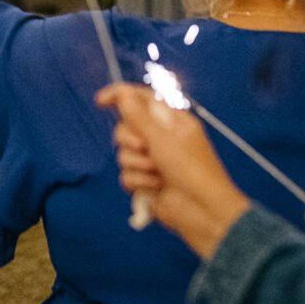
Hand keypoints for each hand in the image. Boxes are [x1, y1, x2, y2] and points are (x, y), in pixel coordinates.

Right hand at [95, 83, 250, 259]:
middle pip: (125, 127)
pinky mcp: (146, 183)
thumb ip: (138, 116)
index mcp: (171, 121)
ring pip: (123, 153)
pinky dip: (139, 181)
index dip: (120, 96)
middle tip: (145, 146)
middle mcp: (161, 139)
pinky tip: (156, 186)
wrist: (203, 211)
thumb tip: (123, 92)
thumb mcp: (163, 138)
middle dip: (130, 138)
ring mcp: (153, 162)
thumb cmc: (192, 170)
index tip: (100, 101)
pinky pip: (126, 175)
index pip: (141, 100)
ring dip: (138, 163)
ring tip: (157, 171)